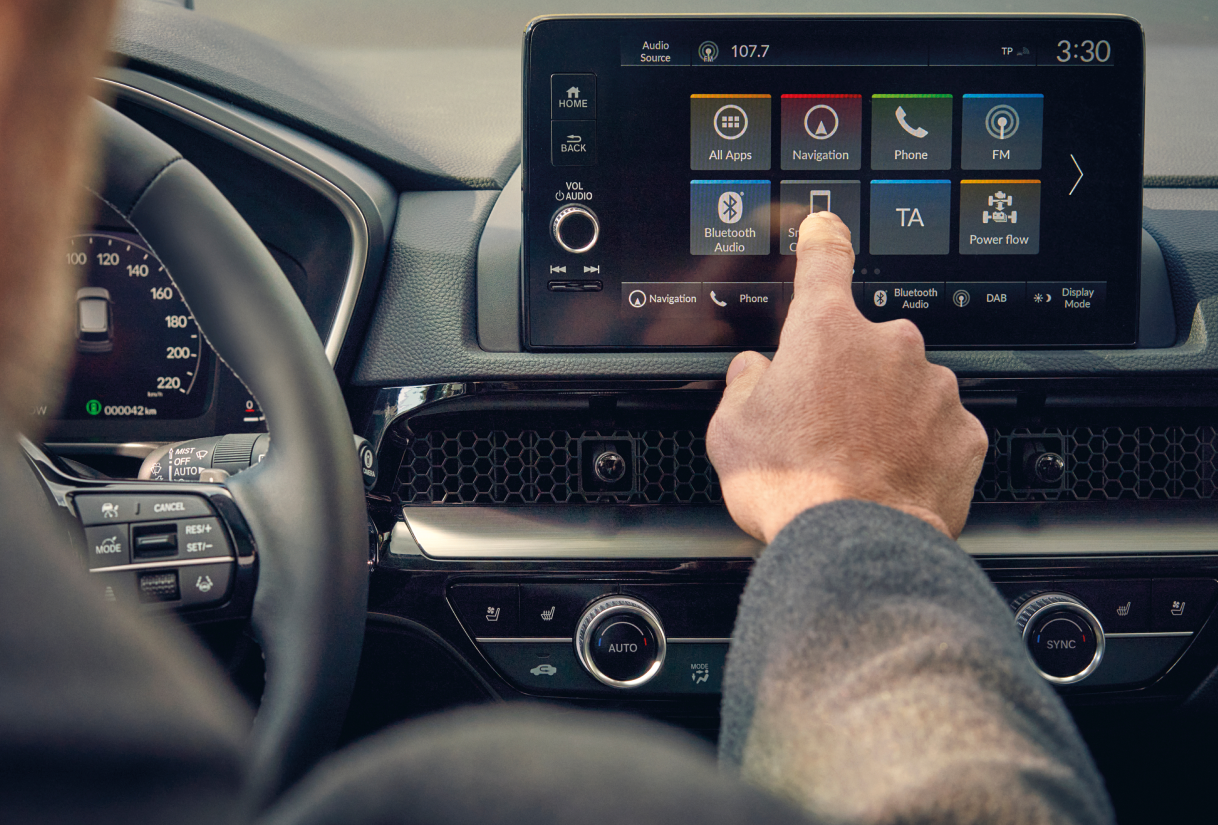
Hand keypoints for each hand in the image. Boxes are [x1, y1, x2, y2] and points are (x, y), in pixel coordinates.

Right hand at [706, 211, 988, 542]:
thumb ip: (745, 385)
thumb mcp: (732, 430)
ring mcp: (934, 388)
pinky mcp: (965, 433)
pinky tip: (890, 478)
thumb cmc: (791, 484)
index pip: (825, 262)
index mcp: (826, 332)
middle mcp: (888, 347)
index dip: (823, 238)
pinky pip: (939, 429)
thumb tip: (754, 372)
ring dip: (886, 413)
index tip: (827, 226)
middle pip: (865, 345)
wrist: (855, 543)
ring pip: (906, 387)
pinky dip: (919, 447)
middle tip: (822, 425)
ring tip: (855, 462)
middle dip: (847, 376)